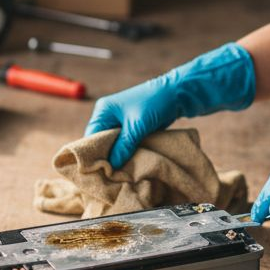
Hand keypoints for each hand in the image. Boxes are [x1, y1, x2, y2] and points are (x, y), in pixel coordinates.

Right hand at [85, 42, 255, 167]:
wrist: (177, 93)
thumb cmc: (154, 104)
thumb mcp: (137, 127)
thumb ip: (123, 146)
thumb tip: (112, 166)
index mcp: (103, 111)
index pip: (91, 137)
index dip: (93, 155)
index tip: (97, 173)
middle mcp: (109, 116)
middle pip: (102, 142)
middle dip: (107, 157)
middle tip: (109, 176)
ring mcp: (121, 121)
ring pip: (115, 144)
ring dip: (118, 156)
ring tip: (119, 174)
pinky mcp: (133, 127)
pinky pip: (126, 144)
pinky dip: (127, 153)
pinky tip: (129, 165)